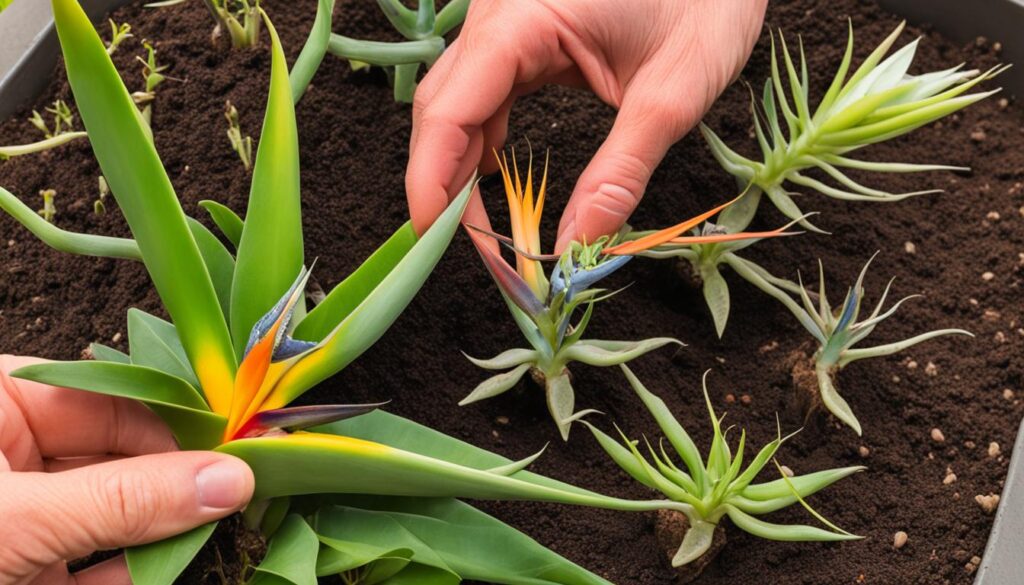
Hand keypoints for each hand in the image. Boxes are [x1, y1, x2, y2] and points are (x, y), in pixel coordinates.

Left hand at [0, 355, 253, 584]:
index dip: (175, 421)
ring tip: (213, 530)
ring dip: (162, 530)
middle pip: (118, 455)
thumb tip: (226, 479)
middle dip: (173, 481)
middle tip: (235, 494)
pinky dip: (133, 570)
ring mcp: (19, 516)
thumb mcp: (20, 518)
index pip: (107, 398)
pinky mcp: (22, 571)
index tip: (235, 447)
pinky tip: (170, 567)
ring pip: (112, 512)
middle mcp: (9, 453)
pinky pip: (92, 565)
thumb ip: (123, 499)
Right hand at [406, 0, 766, 250]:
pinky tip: (496, 173)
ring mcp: (507, 18)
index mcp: (522, 19)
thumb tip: (577, 248)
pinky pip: (483, 87)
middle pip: (440, 107)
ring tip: (483, 225)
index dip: (431, 181)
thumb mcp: (672, 97)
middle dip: (442, 181)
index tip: (438, 241)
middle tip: (469, 247)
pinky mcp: (523, 29)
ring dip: (458, 163)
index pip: (448, 110)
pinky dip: (482, 136)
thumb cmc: (709, 5)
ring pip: (455, 99)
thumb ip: (620, 175)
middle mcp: (498, 13)